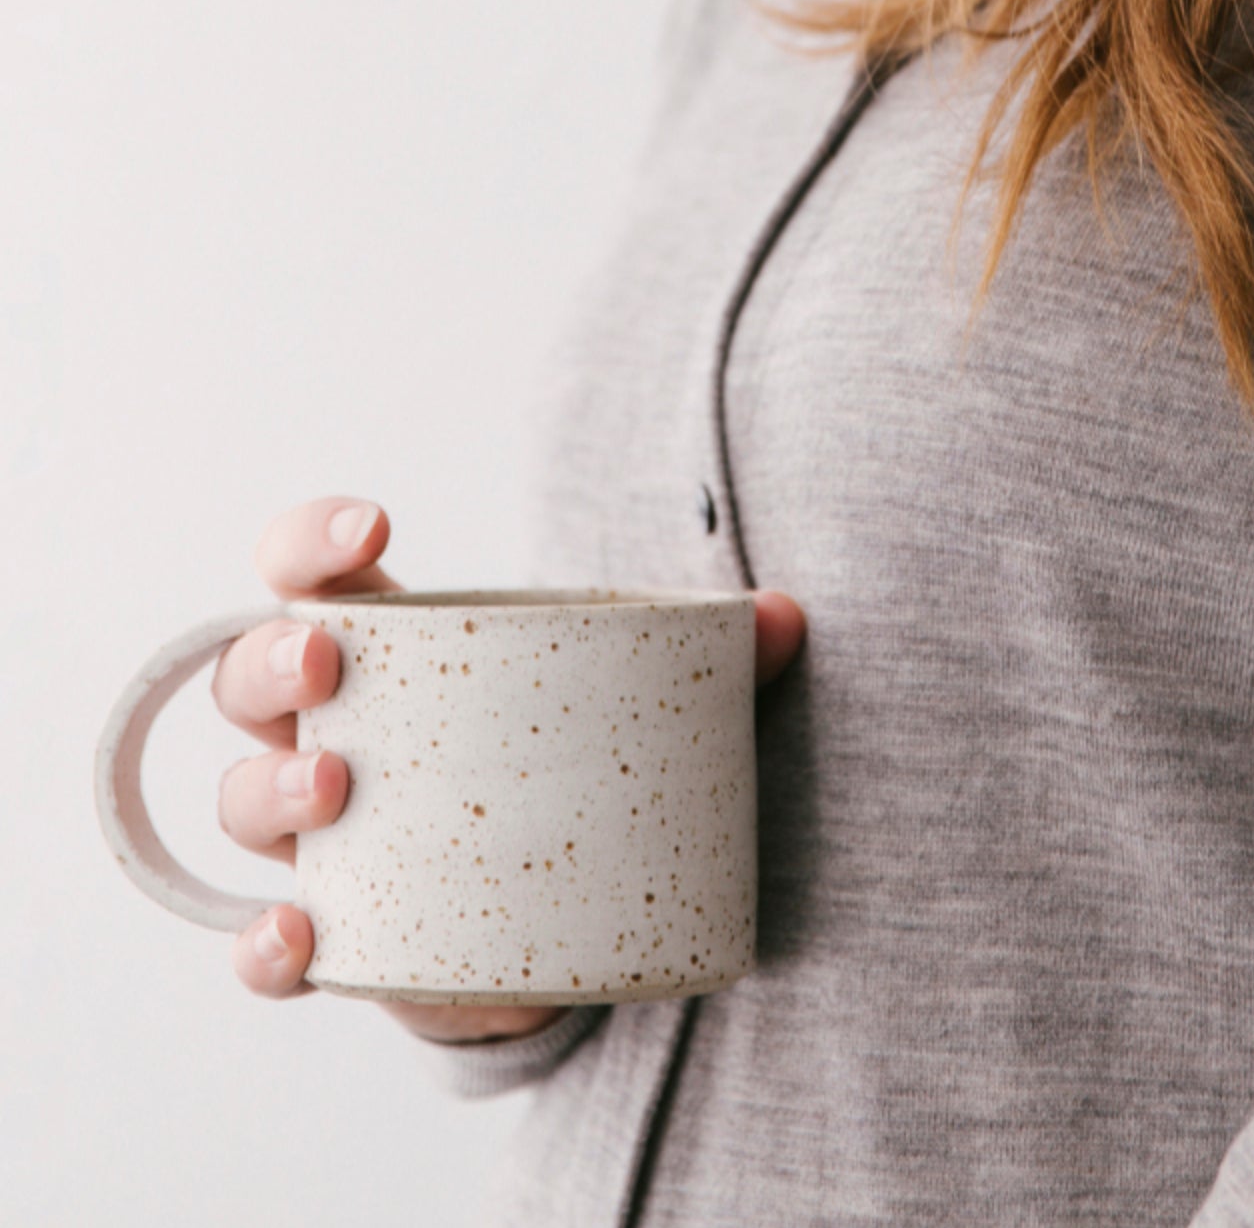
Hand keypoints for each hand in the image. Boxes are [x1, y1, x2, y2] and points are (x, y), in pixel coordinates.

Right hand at [210, 495, 806, 1044]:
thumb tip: (786, 614)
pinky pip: (266, 944)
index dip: (315, 539)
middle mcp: (337, 735)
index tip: (377, 529)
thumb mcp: (635, 709)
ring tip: (334, 790)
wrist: (574, 917)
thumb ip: (714, 663)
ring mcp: (330, 841)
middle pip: (254, 678)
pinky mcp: (349, 937)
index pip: (314, 573)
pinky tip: (301, 934)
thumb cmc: (578, 773)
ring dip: (270, 791)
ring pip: (246, 802)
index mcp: (396, 656)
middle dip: (273, 659)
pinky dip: (266, 944)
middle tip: (328, 660)